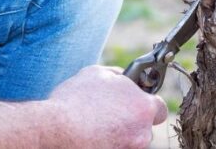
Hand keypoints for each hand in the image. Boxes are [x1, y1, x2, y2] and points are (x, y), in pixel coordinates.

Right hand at [47, 66, 168, 147]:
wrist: (56, 130)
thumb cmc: (76, 100)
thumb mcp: (97, 73)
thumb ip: (119, 76)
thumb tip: (125, 78)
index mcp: (143, 107)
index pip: (159, 108)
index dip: (146, 105)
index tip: (134, 104)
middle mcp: (142, 132)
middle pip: (144, 127)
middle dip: (131, 121)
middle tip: (111, 115)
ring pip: (131, 140)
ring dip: (120, 134)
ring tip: (97, 126)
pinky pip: (119, 148)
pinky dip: (109, 144)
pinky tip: (93, 137)